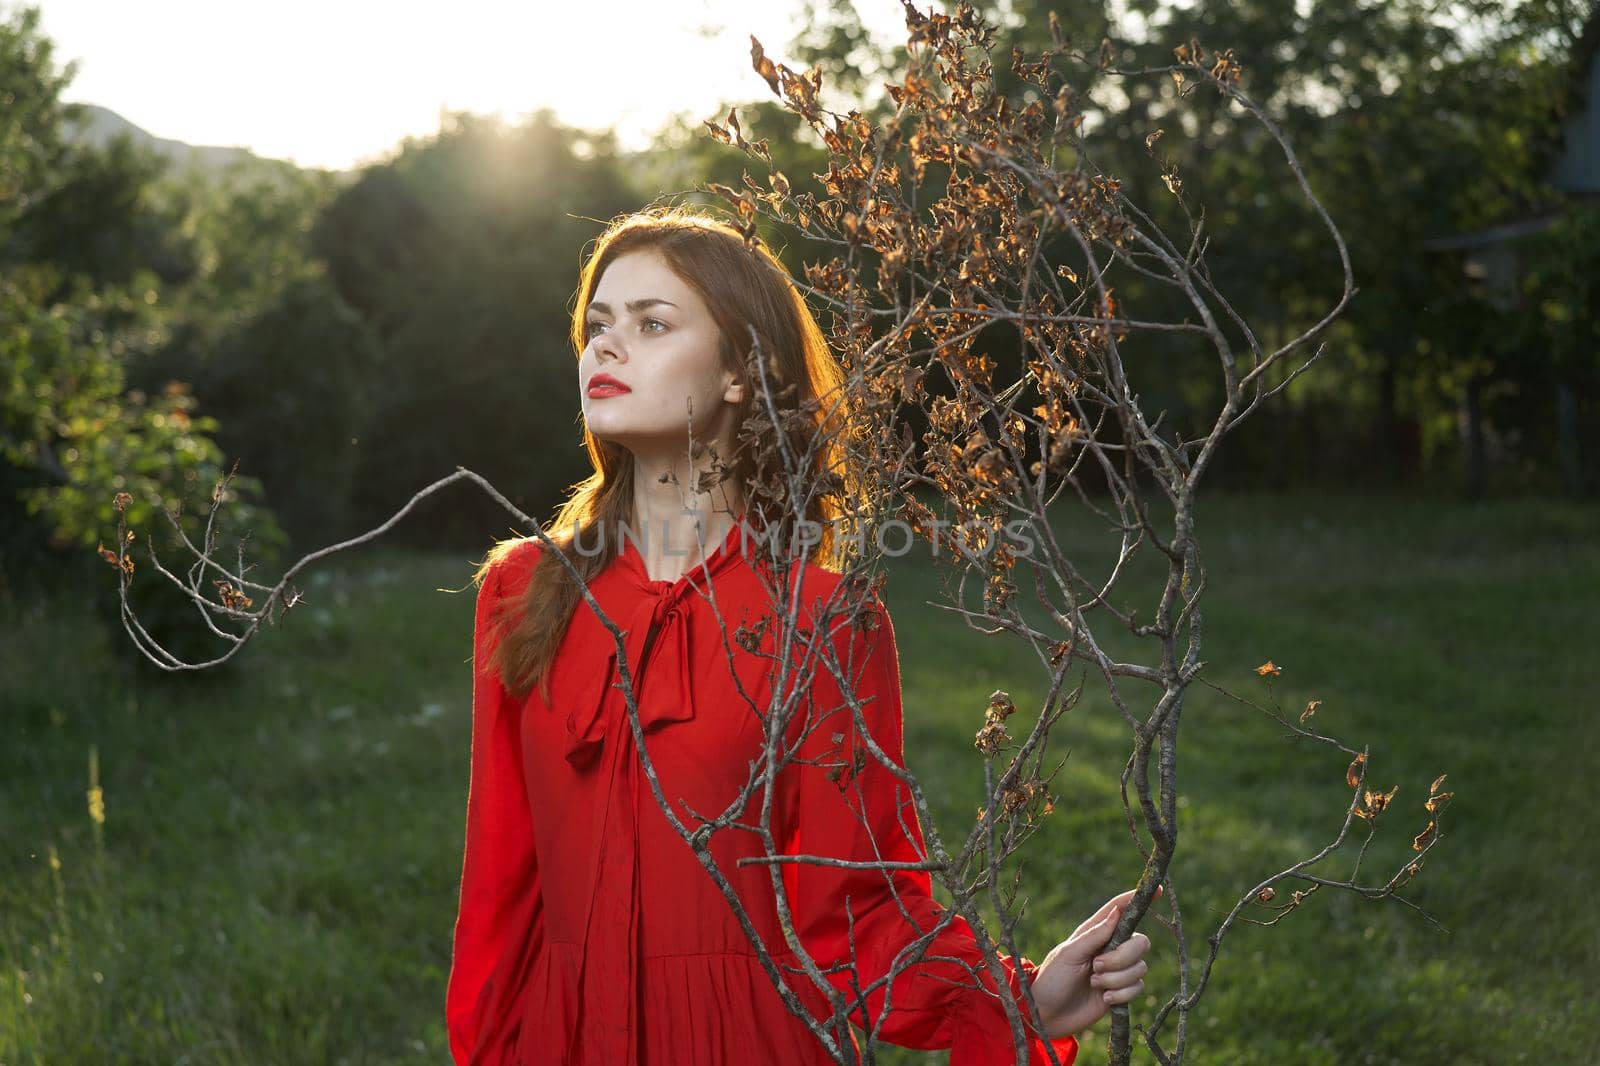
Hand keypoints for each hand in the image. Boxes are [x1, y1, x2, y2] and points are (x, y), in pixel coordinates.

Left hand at [1025, 885, 1158, 1038]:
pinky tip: (1103, 997)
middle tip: (1096, 966)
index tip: (1158, 890)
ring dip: (1116, 979)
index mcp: (1095, 931)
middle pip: (1140, 942)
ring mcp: (1118, 969)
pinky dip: (1121, 994)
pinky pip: (1138, 987)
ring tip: (1094, 983)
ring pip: (1140, 967)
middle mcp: (1110, 947)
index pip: (1120, 909)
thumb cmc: (1053, 979)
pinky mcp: (1122, 990)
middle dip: (1121, 957)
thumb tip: (1116, 912)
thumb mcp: (1068, 954)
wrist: (1049, 1013)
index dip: (1138, 899)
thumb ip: (1094, 935)